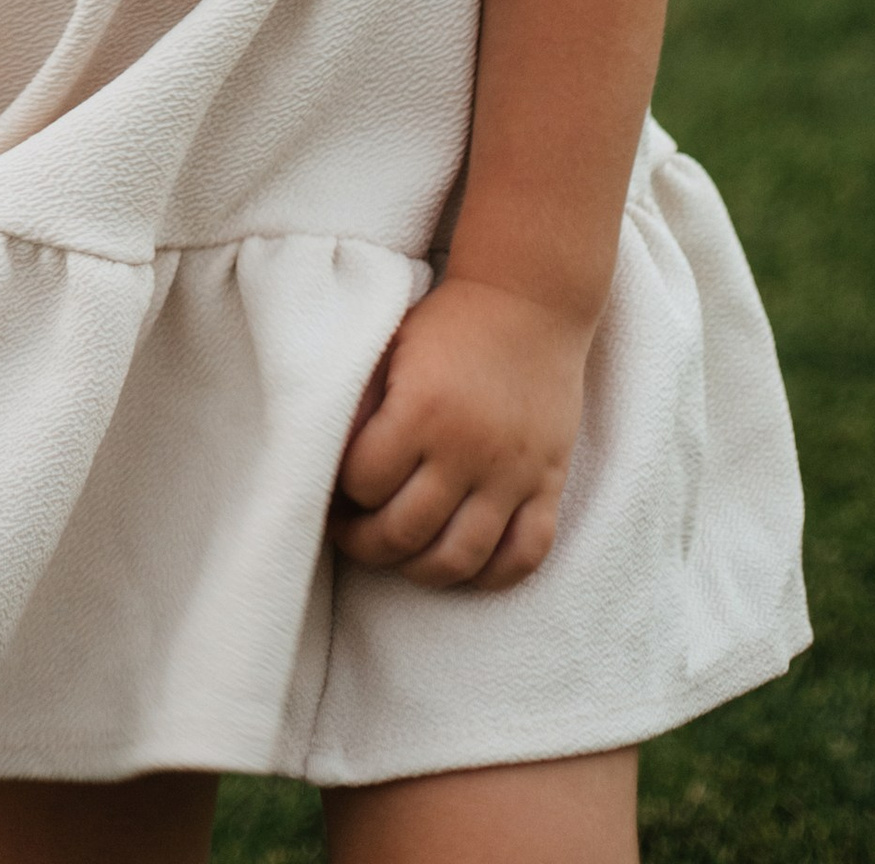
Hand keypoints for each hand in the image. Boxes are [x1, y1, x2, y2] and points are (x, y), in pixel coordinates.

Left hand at [329, 276, 590, 589]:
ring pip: (459, 558)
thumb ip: (362, 403)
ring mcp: (512, 472)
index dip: (340, 493)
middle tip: (352, 534)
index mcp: (422, 409)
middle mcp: (468, 448)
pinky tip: (463, 565)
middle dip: (366, 543)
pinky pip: (524, 555)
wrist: (530, 300)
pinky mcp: (548, 483)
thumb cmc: (450, 323)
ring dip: (419, 570)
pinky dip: (492, 574)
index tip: (334, 490)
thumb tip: (327, 458)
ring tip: (400, 553)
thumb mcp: (391, 347)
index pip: (364, 482)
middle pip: (404, 532)